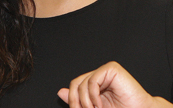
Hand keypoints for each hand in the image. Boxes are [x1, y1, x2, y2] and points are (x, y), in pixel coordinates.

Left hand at [57, 61, 172, 107]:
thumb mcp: (95, 107)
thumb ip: (79, 100)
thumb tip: (60, 92)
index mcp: (95, 83)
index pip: (75, 86)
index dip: (73, 100)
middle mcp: (99, 75)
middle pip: (76, 84)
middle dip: (76, 101)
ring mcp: (105, 70)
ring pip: (83, 83)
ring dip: (86, 102)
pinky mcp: (112, 69)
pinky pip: (93, 80)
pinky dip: (93, 95)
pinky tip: (100, 105)